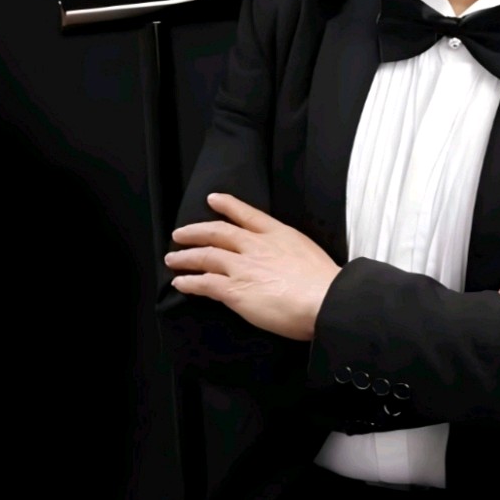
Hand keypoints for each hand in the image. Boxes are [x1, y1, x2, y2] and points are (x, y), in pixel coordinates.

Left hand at [164, 193, 341, 341]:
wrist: (325, 300)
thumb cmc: (326, 284)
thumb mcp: (309, 254)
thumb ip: (292, 253)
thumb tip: (285, 264)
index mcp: (279, 235)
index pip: (248, 214)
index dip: (228, 205)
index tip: (214, 199)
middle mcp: (257, 246)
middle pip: (218, 232)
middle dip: (196, 231)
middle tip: (180, 233)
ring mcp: (243, 266)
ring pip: (206, 255)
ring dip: (186, 256)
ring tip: (173, 258)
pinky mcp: (235, 289)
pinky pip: (205, 283)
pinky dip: (189, 282)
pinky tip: (180, 283)